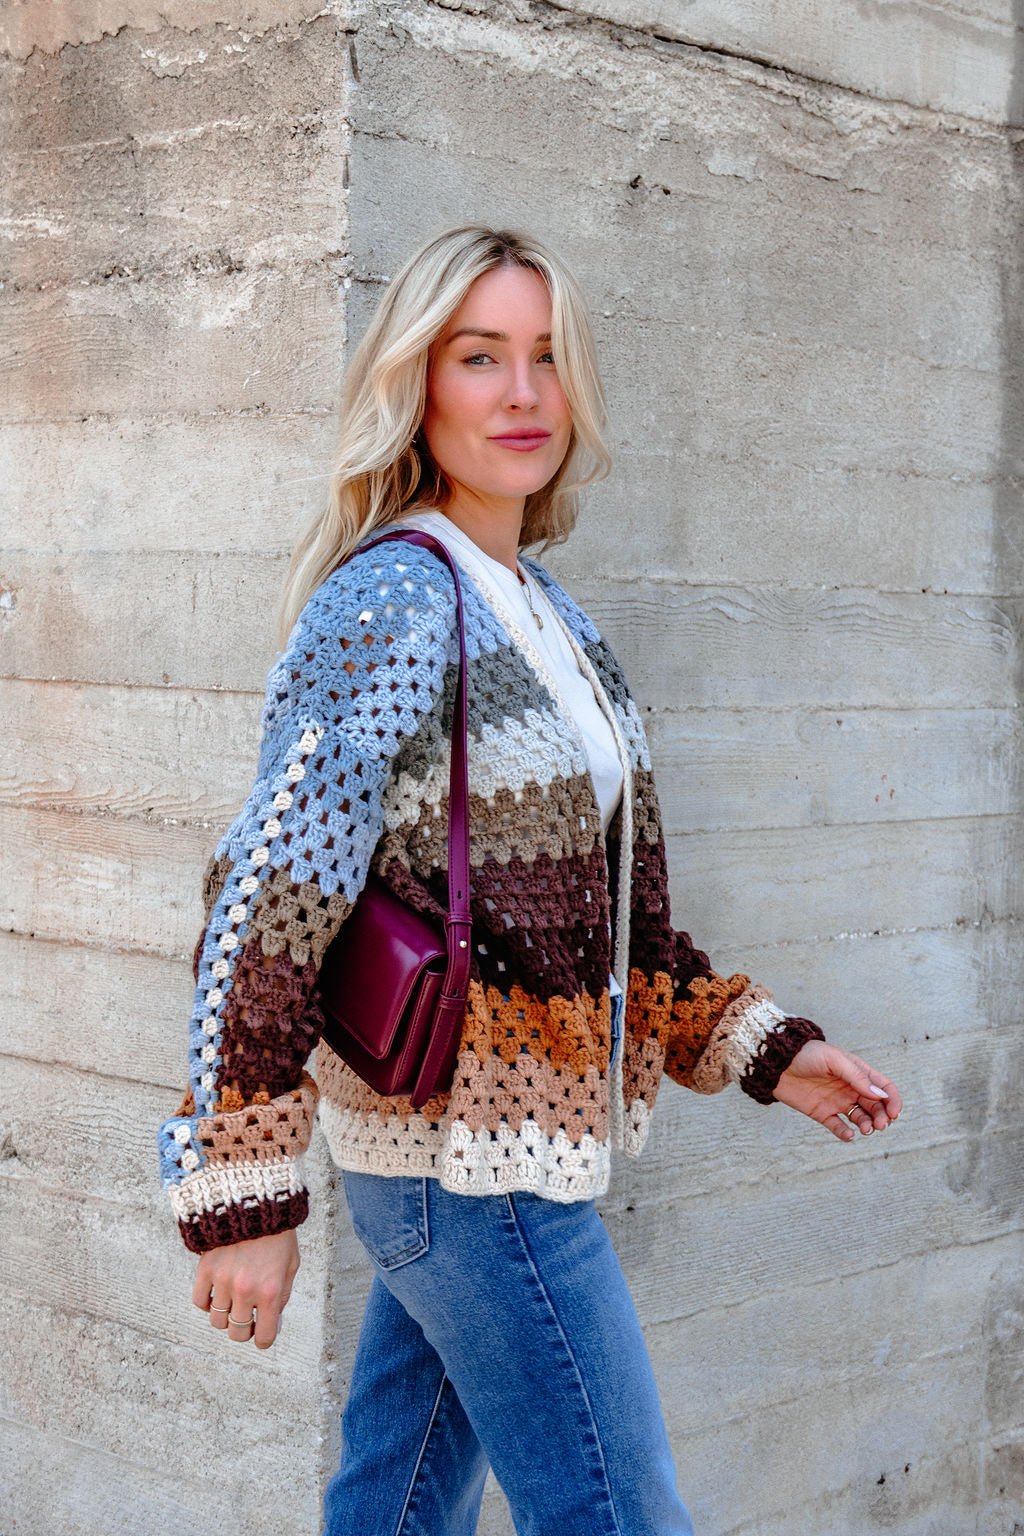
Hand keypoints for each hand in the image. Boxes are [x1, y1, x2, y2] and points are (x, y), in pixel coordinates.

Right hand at [192, 1228, 299, 1349]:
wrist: (255, 1202)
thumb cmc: (277, 1234)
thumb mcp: (291, 1265)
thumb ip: (282, 1296)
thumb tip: (272, 1322)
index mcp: (270, 1292)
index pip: (263, 1337)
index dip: (263, 1339)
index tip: (262, 1334)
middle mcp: (244, 1290)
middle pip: (236, 1333)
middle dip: (243, 1331)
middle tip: (247, 1320)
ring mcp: (223, 1281)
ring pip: (217, 1320)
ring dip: (226, 1317)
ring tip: (233, 1303)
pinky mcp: (205, 1268)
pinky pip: (199, 1301)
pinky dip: (207, 1302)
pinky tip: (217, 1293)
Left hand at [773, 1039, 901, 1141]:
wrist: (777, 1063)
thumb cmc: (807, 1054)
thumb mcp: (834, 1060)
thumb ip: (857, 1077)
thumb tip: (881, 1096)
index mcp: (858, 1072)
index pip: (884, 1088)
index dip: (893, 1100)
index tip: (894, 1113)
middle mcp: (851, 1088)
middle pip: (876, 1106)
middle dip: (882, 1117)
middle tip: (880, 1125)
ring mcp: (837, 1101)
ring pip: (860, 1118)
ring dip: (867, 1126)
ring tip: (865, 1130)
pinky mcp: (822, 1113)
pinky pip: (838, 1127)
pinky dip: (846, 1134)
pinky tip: (849, 1135)